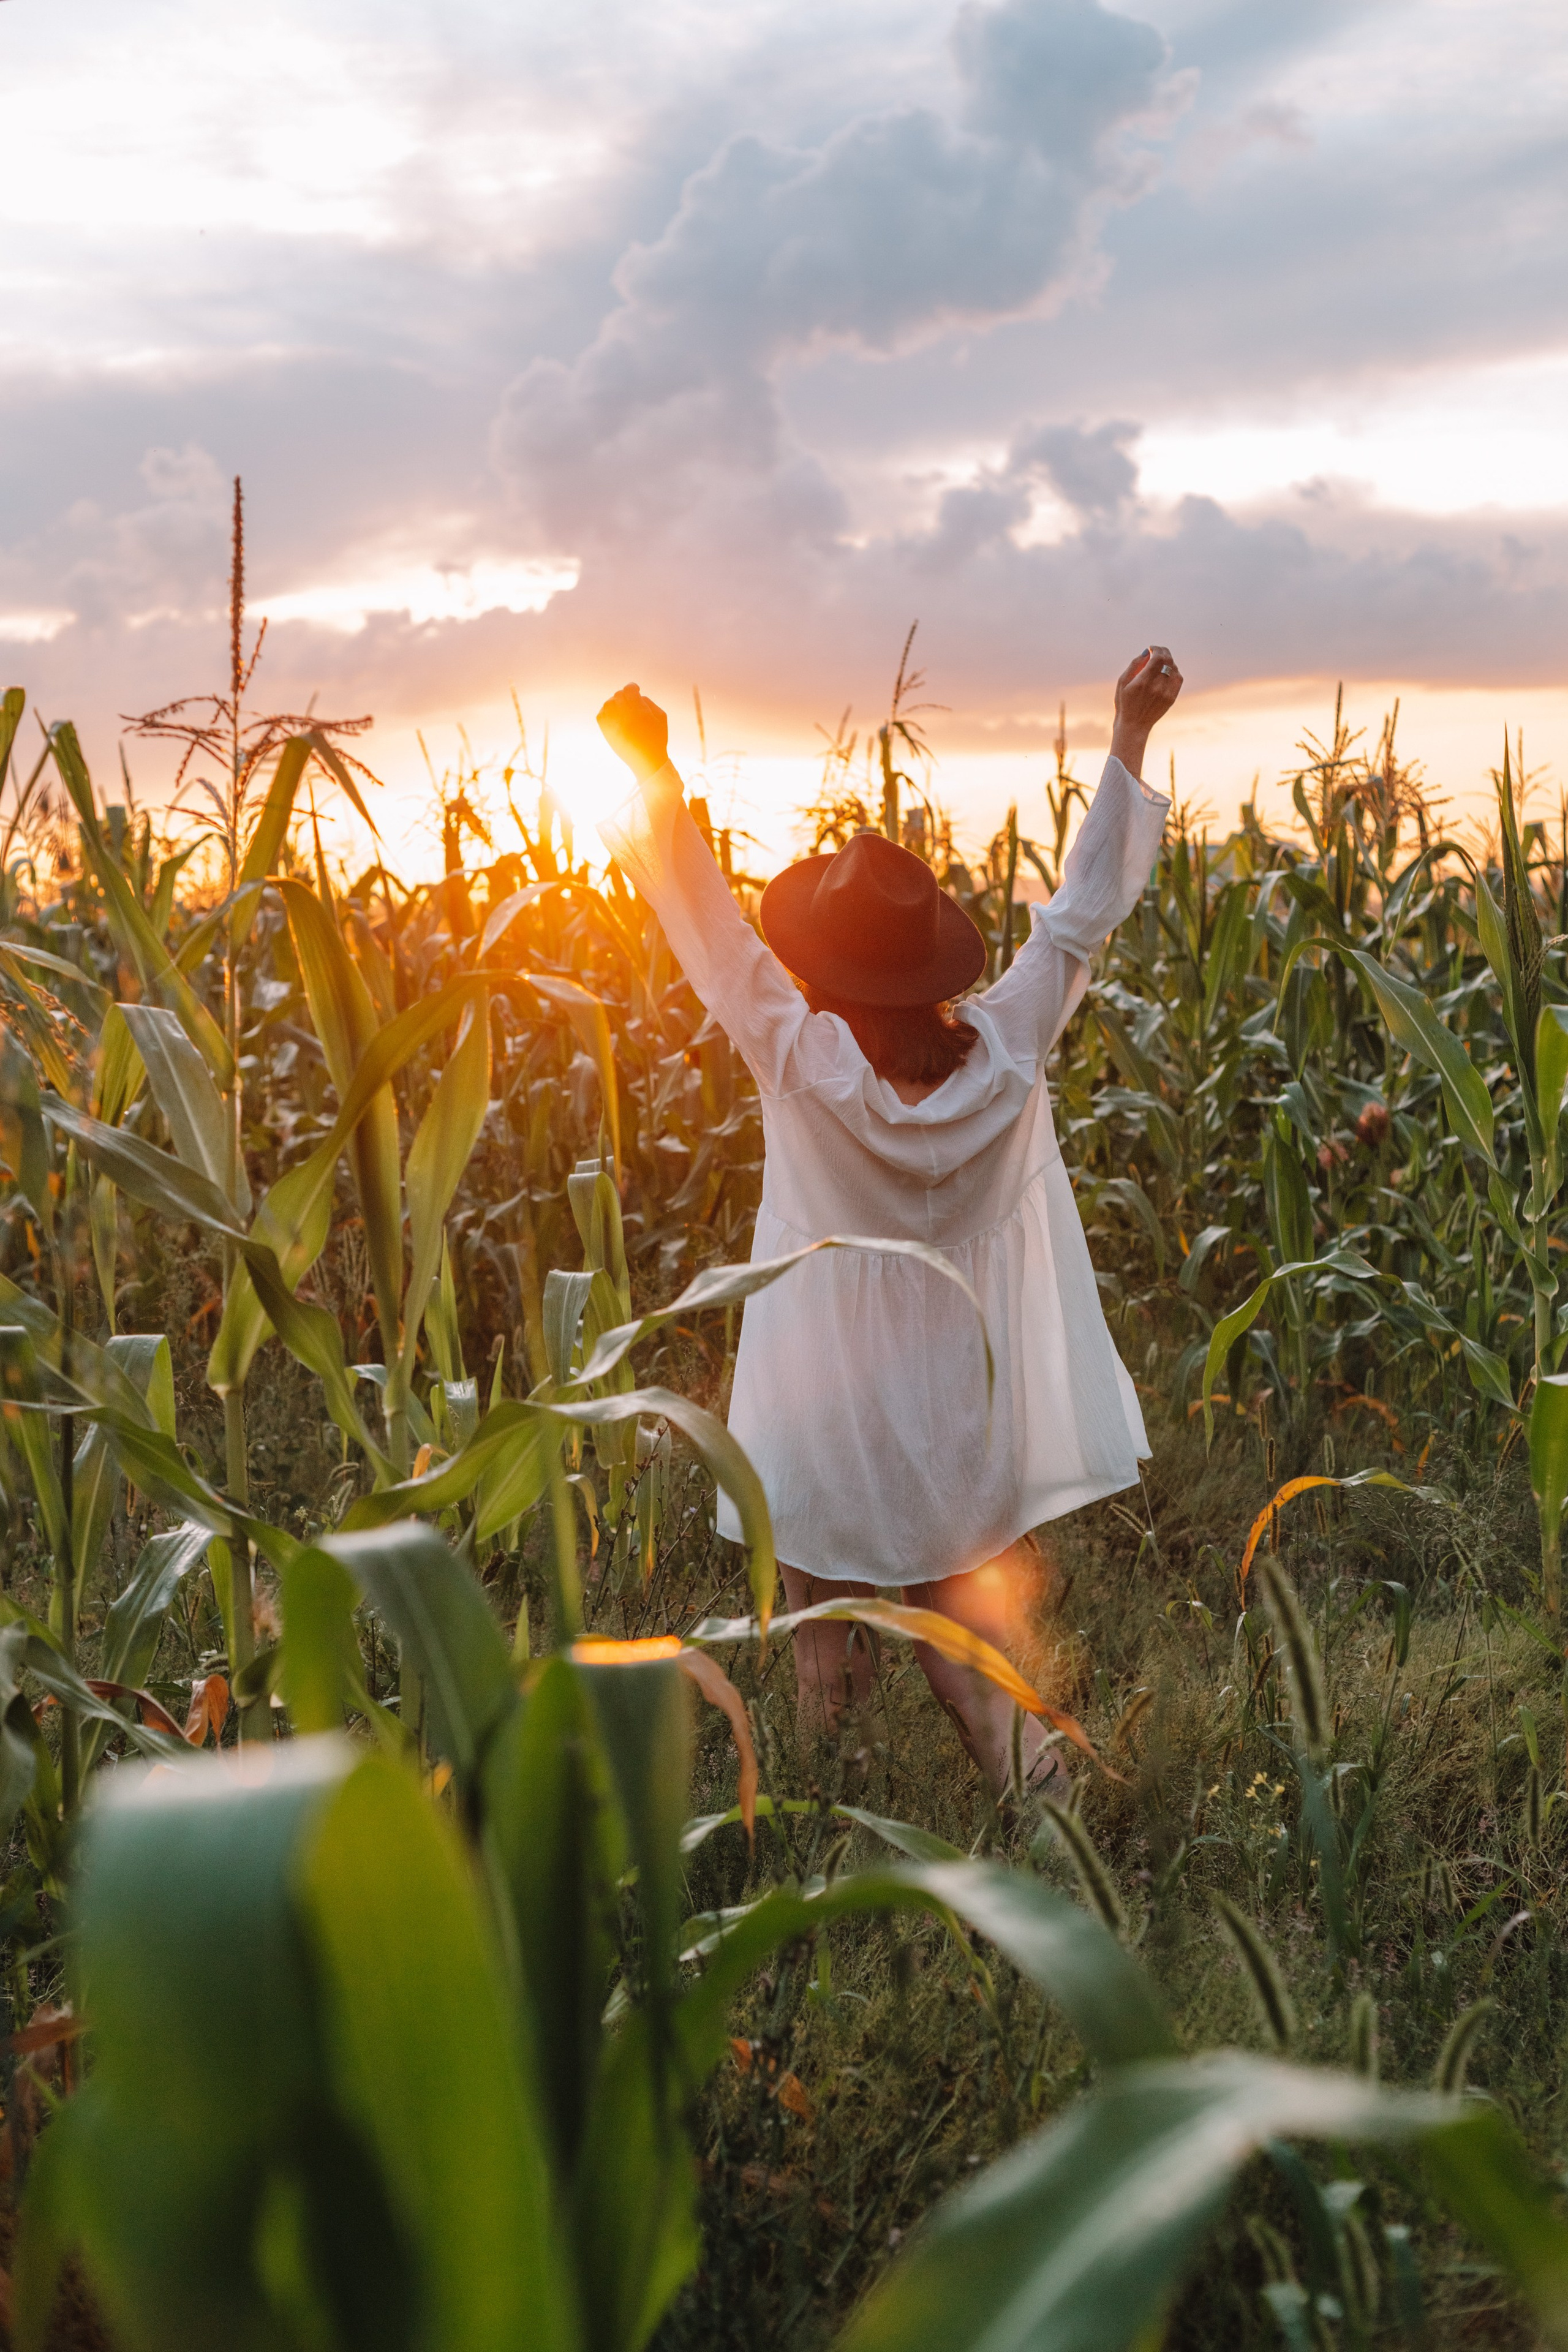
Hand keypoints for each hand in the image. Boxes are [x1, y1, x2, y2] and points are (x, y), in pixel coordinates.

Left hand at [597, 683, 668, 780]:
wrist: (646, 760)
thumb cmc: (656, 738)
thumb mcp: (660, 715)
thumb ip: (648, 701)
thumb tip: (636, 697)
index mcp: (636, 707)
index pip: (629, 689)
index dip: (633, 688)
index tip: (636, 690)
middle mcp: (621, 711)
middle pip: (619, 695)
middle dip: (626, 697)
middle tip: (632, 704)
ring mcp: (611, 720)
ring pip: (609, 703)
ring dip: (616, 704)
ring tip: (624, 713)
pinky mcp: (605, 729)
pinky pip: (601, 713)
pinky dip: (607, 712)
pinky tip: (615, 718)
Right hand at [1109, 645, 1181, 777]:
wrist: (1134, 726)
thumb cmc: (1124, 703)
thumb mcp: (1122, 683)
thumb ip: (1134, 665)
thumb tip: (1146, 652)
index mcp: (1143, 682)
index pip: (1158, 658)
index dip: (1157, 649)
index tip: (1151, 648)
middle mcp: (1157, 687)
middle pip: (1168, 661)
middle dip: (1163, 652)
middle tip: (1157, 651)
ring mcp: (1166, 693)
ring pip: (1174, 668)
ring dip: (1169, 661)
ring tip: (1160, 662)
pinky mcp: (1171, 698)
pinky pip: (1178, 679)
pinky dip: (1174, 671)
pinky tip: (1167, 671)